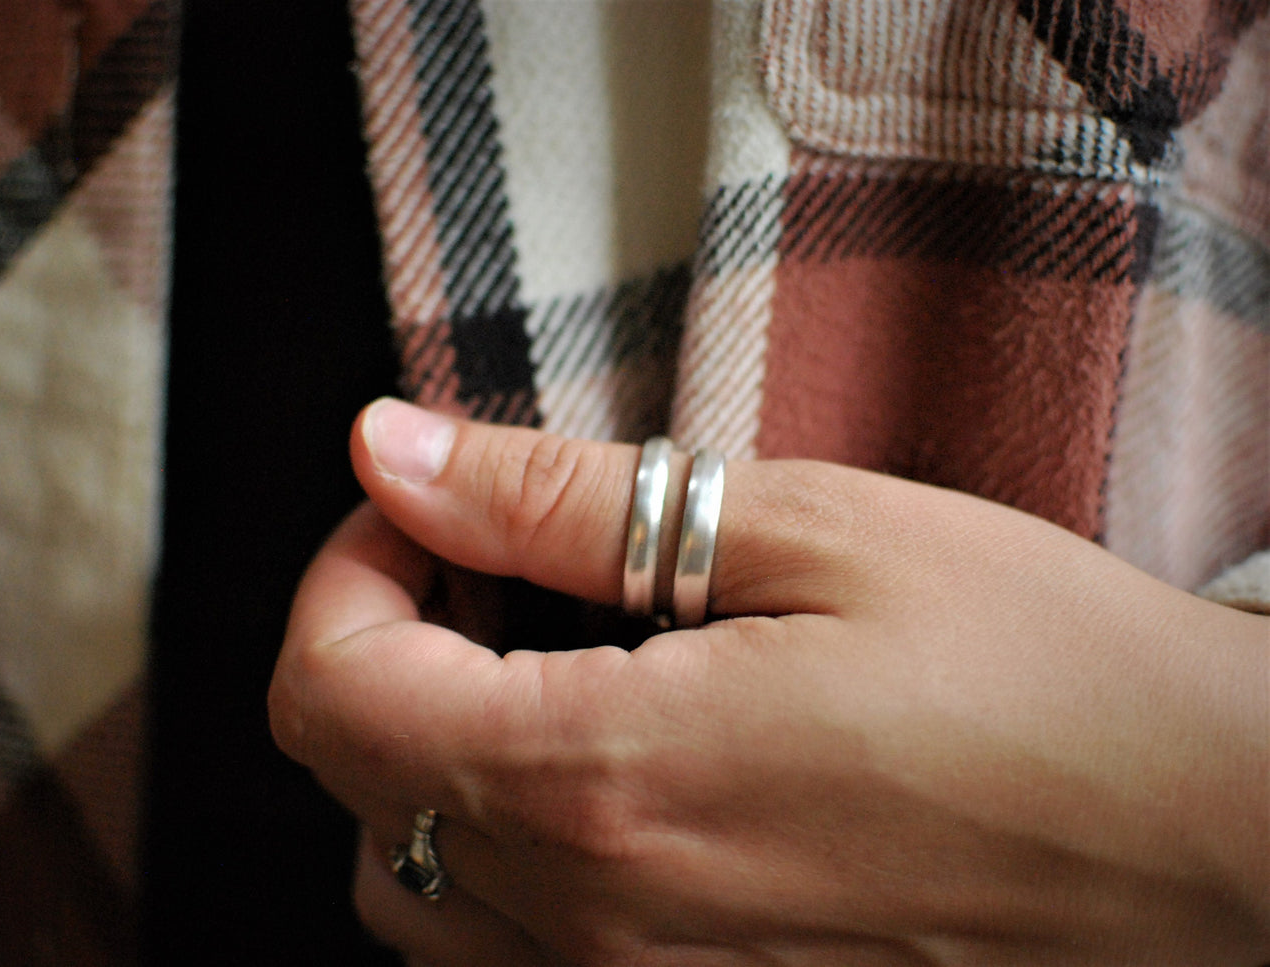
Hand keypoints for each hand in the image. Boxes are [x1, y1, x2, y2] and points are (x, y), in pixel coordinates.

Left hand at [269, 398, 1269, 965]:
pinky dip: (499, 858)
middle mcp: (595, 929)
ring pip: (413, 891)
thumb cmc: (1043, 680)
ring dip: (428, 758)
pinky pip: (509, 962)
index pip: (329, 694)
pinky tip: (602, 777)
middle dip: (381, 645)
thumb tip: (396, 450)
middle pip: (356, 789)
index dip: (347, 570)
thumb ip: (558, 500)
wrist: (1214, 850)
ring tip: (540, 667)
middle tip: (491, 563)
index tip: (426, 507)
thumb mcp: (804, 534)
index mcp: (603, 783)